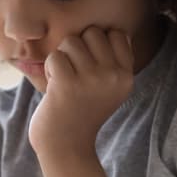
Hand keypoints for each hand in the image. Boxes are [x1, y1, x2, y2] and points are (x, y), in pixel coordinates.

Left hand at [28, 26, 133, 157]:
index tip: (90, 65)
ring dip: (62, 58)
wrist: (66, 147)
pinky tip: (54, 87)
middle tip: (74, 73)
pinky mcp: (68, 84)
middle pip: (92, 32)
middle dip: (77, 48)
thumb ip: (112, 61)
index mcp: (126, 76)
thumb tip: (106, 30)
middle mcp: (114, 77)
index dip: (97, 43)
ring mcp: (92, 80)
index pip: (116, 34)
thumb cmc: (81, 112)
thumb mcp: (109, 89)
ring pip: (71, 41)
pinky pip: (55, 56)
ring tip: (64, 80)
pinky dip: (49, 69)